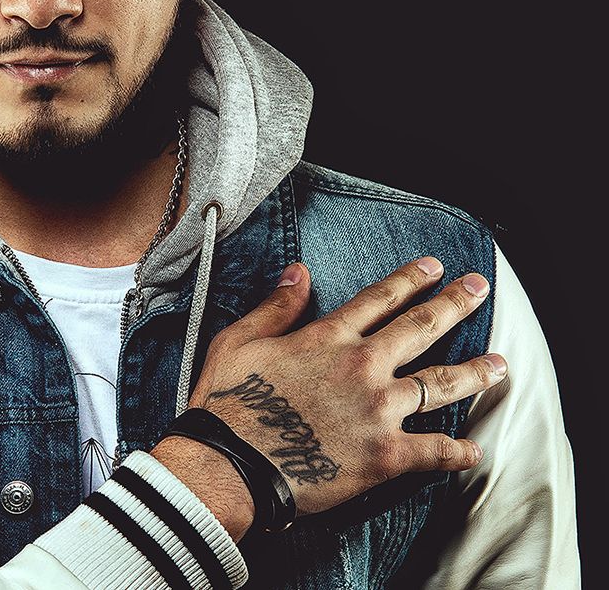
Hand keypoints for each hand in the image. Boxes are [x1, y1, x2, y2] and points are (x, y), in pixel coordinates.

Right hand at [152, 257, 506, 537]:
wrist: (231, 463)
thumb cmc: (229, 401)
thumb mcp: (241, 339)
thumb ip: (277, 305)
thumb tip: (299, 270)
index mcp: (330, 337)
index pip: (380, 298)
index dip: (409, 278)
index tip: (433, 265)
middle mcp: (363, 366)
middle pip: (420, 328)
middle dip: (454, 303)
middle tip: (478, 288)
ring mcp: (378, 410)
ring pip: (440, 384)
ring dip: (474, 372)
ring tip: (500, 362)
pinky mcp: (384, 456)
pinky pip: (432, 451)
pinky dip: (455, 452)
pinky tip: (474, 450)